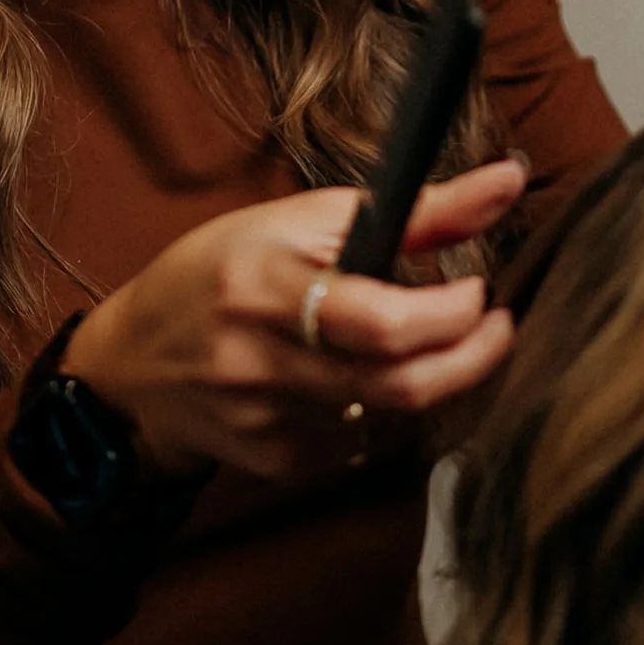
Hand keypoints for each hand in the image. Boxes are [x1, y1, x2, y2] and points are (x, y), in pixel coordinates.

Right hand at [62, 158, 526, 482]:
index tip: (478, 292)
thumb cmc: (219, 272)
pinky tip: (342, 379)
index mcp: (263, 284)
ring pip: (390, 413)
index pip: (379, 322)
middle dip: (470, 359)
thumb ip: (415, 213)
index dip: (448, 315)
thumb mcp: (299, 221)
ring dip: (420, 378)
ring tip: (405, 341)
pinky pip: (360, 440)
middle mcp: (260, 359)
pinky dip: (373, 407)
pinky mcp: (276, 463)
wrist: (132, 364)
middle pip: (400, 385)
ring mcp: (266, 422)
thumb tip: (510, 181)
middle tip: (494, 329)